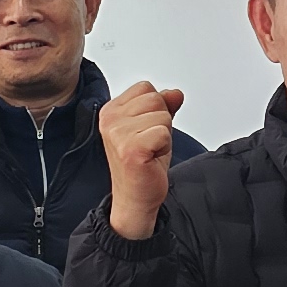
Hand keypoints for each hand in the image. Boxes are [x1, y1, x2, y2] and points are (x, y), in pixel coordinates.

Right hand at [99, 79, 186, 241]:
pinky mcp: (131, 149)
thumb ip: (164, 106)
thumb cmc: (142, 165)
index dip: (156, 109)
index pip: (146, 88)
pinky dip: (165, 147)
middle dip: (162, 122)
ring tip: (151, 151)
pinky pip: (164, 132)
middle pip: (156, 99)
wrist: (135, 199)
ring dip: (164, 136)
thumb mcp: (154, 128)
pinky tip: (151, 159)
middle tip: (151, 144)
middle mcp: (110, 120)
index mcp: (111, 111)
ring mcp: (118, 134)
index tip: (146, 131)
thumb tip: (176, 93)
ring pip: (163, 115)